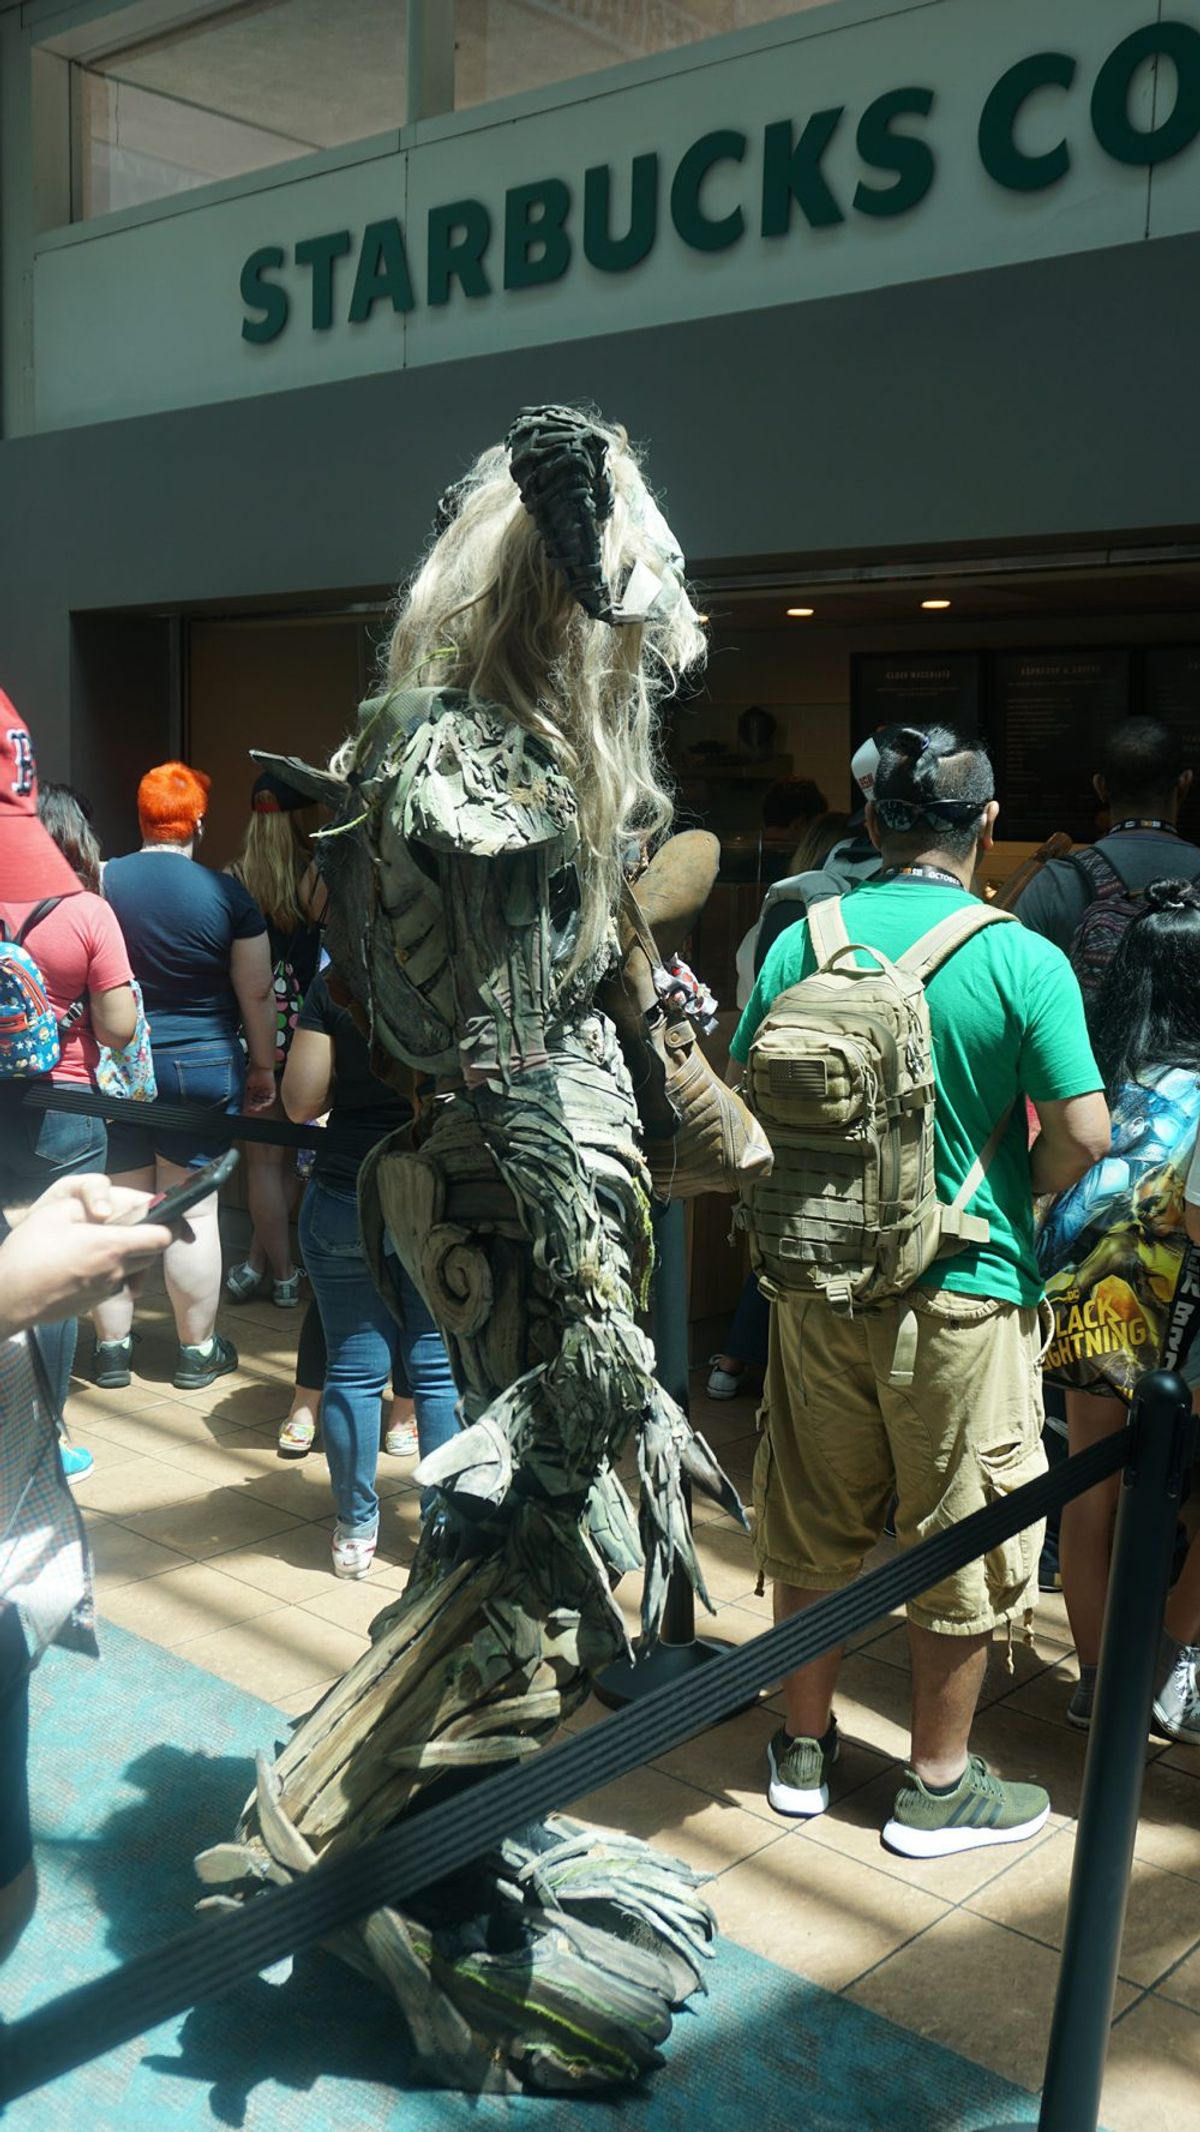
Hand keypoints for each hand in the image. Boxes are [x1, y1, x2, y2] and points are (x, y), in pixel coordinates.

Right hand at [0, 1178, 172, 1336]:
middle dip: (150, 1239)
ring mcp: (105, 1291)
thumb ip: (89, 1204)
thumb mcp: (55, 1213)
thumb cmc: (28, 1253)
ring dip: (130, 1257)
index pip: (162, 1237)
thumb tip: (108, 1206)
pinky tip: (85, 1265)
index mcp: (110, 1246)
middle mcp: (115, 1271)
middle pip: (152, 1255)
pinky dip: (111, 1272)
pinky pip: (114, 1284)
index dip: (169, 1224)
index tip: (165, 1215)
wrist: (6, 1298)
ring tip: (103, 1244)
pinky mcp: (93, 1304)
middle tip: (131, 1225)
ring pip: (134, 1271)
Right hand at [244, 1066, 276, 1113]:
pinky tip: (265, 1105)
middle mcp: (259, 1091)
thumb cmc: (251, 1072)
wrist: (260, 1066)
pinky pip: (271, 1098)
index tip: (247, 1109)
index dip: (249, 1105)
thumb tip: (237, 1099)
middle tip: (253, 1110)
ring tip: (258, 1108)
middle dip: (255, 1106)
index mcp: (252, 1089)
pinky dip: (268, 1102)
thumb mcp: (244, 1083)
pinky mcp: (272, 1089)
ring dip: (261, 1105)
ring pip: (264, 1101)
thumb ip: (242, 1091)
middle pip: (258, 1102)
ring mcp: (265, 1090)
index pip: (251, 1100)